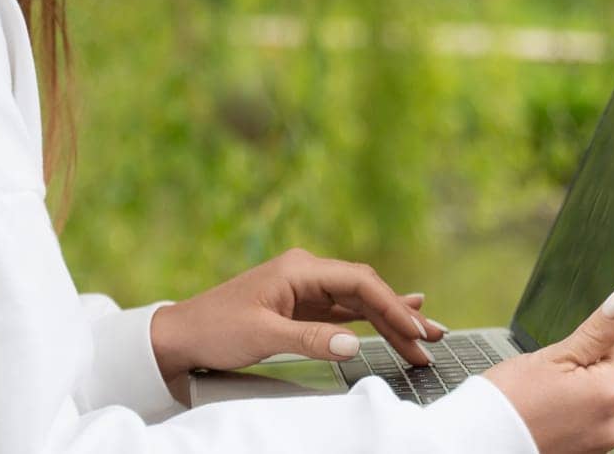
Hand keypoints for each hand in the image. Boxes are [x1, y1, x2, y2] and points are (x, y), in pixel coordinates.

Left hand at [149, 247, 443, 404]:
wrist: (180, 335)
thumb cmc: (215, 330)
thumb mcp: (262, 337)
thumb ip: (310, 339)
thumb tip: (354, 344)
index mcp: (299, 269)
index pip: (360, 284)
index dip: (393, 308)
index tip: (417, 331)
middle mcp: (305, 272)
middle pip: (366, 290)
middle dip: (401, 315)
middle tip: (433, 341)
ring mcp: (304, 288)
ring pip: (359, 301)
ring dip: (390, 319)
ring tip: (425, 337)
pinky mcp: (300, 306)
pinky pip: (345, 310)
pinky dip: (371, 318)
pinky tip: (396, 319)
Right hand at [485, 286, 613, 453]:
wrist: (481, 440)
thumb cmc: (510, 398)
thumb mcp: (554, 356)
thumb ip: (597, 330)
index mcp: (609, 394)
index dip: (595, 341)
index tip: (565, 353)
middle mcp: (613, 425)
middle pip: (610, 376)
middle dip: (584, 369)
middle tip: (546, 379)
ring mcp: (600, 444)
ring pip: (596, 400)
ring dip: (576, 394)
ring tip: (541, 400)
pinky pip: (585, 423)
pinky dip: (569, 417)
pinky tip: (544, 418)